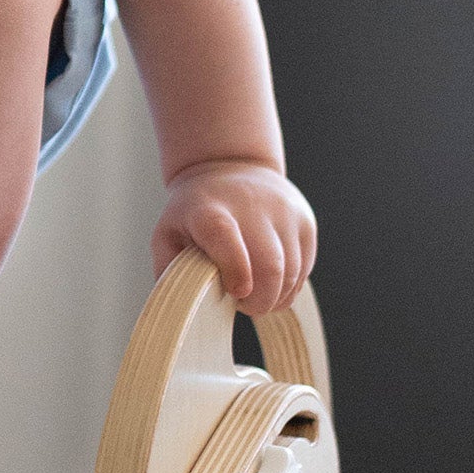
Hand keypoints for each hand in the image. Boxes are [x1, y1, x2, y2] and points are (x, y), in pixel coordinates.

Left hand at [154, 159, 316, 314]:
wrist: (231, 167)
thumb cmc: (195, 213)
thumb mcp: (167, 234)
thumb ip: (169, 270)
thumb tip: (182, 305)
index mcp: (208, 210)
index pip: (223, 235)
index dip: (235, 267)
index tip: (237, 291)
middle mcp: (252, 207)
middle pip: (270, 265)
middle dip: (259, 301)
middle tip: (243, 304)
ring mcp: (284, 213)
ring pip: (291, 274)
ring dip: (274, 297)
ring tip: (254, 294)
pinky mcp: (305, 222)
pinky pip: (303, 271)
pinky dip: (288, 288)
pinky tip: (270, 283)